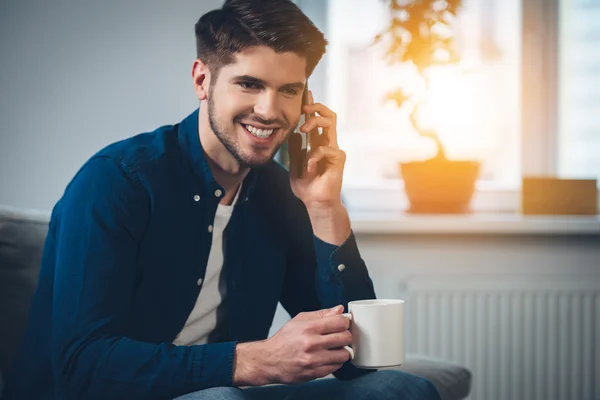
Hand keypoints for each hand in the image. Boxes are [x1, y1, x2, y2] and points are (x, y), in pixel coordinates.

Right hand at [233, 305, 351, 385]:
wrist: (269, 360)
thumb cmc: (284, 340)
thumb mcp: (299, 320)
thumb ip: (321, 314)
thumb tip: (339, 309)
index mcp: (308, 328)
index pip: (340, 322)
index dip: (345, 322)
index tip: (342, 324)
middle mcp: (312, 344)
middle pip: (345, 337)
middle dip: (345, 336)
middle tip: (340, 336)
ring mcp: (314, 360)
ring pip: (344, 354)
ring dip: (342, 351)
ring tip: (334, 348)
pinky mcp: (315, 373)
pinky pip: (336, 367)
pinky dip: (335, 362)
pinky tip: (327, 357)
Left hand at [288, 91, 345, 209]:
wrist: (315, 203)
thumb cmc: (307, 187)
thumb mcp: (295, 165)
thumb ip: (295, 150)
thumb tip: (294, 134)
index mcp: (318, 143)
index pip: (317, 120)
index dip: (312, 106)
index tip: (306, 93)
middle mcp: (328, 144)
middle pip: (328, 115)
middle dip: (315, 107)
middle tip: (302, 109)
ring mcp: (334, 150)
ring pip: (330, 122)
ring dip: (315, 121)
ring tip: (303, 129)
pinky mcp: (338, 159)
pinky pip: (325, 148)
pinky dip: (313, 156)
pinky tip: (309, 168)